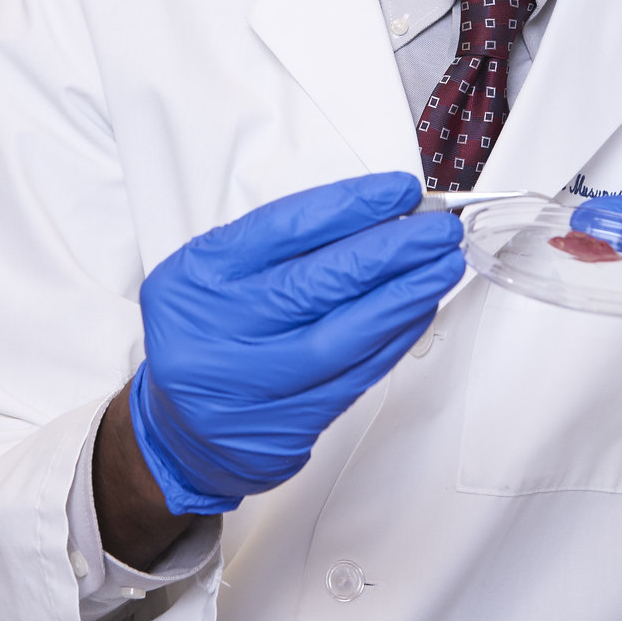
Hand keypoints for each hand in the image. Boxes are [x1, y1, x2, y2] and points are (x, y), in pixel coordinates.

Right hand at [128, 173, 465, 513]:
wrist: (179, 427)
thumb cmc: (207, 333)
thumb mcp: (217, 272)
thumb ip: (285, 245)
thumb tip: (376, 215)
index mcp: (200, 276)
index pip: (286, 228)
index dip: (351, 206)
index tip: (398, 192)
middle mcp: (221, 329)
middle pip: (321, 282)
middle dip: (392, 250)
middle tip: (436, 230)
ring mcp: (252, 382)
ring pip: (347, 335)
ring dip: (405, 296)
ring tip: (441, 267)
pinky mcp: (287, 424)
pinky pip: (356, 375)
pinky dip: (395, 339)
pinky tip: (418, 312)